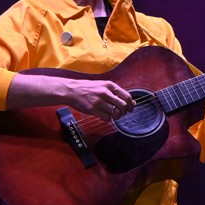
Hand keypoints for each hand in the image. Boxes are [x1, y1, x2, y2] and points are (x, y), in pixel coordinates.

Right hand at [7, 73, 133, 120]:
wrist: (72, 90)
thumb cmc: (88, 88)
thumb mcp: (103, 86)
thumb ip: (116, 93)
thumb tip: (131, 101)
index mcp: (110, 85)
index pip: (127, 96)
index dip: (131, 104)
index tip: (131, 108)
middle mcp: (105, 92)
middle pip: (123, 105)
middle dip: (124, 112)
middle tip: (122, 113)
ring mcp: (99, 101)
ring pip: (115, 112)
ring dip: (116, 116)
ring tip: (113, 115)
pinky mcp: (93, 109)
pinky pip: (106, 117)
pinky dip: (108, 119)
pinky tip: (105, 116)